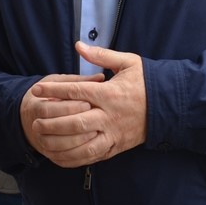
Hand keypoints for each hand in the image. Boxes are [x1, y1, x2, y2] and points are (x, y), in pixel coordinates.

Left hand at [22, 42, 146, 167]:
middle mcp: (110, 115)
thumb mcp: (128, 62)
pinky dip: (74, 159)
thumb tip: (79, 45)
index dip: (54, 91)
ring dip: (60, 144)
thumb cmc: (147, 82)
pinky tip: (58, 156)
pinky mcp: (116, 146)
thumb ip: (101, 55)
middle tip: (35, 120)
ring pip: (83, 144)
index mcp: (110, 93)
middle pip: (76, 121)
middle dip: (52, 122)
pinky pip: (92, 156)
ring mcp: (113, 134)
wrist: (170, 107)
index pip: (77, 92)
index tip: (37, 90)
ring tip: (42, 139)